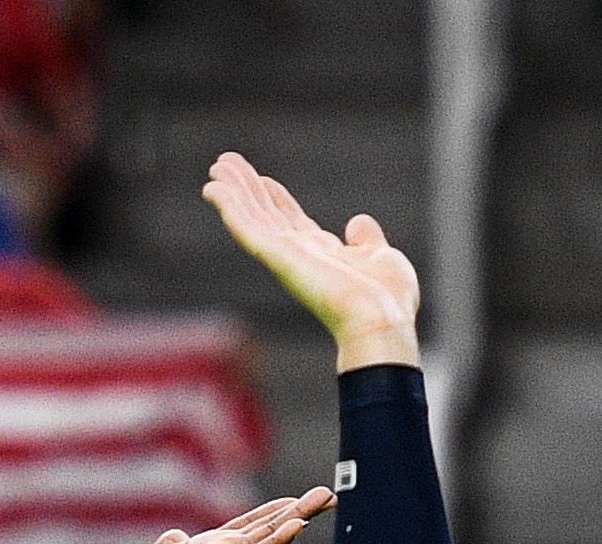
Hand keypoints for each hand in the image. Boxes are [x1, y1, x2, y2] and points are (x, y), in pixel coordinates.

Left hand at [111, 486, 334, 543]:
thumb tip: (176, 536)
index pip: (248, 526)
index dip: (272, 512)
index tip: (297, 499)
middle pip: (268, 527)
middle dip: (299, 510)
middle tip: (329, 494)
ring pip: (269, 535)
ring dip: (298, 516)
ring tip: (326, 500)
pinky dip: (276, 540)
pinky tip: (299, 525)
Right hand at [204, 152, 419, 370]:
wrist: (381, 319)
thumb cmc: (387, 300)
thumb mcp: (381, 258)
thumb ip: (367, 240)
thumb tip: (358, 221)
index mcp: (322, 253)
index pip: (291, 219)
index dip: (275, 197)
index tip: (262, 178)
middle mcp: (299, 253)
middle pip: (265, 214)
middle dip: (245, 188)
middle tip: (224, 165)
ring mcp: (285, 255)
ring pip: (251, 217)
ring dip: (232, 192)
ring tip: (215, 168)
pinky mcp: (277, 257)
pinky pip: (248, 228)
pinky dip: (230, 207)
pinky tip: (214, 190)